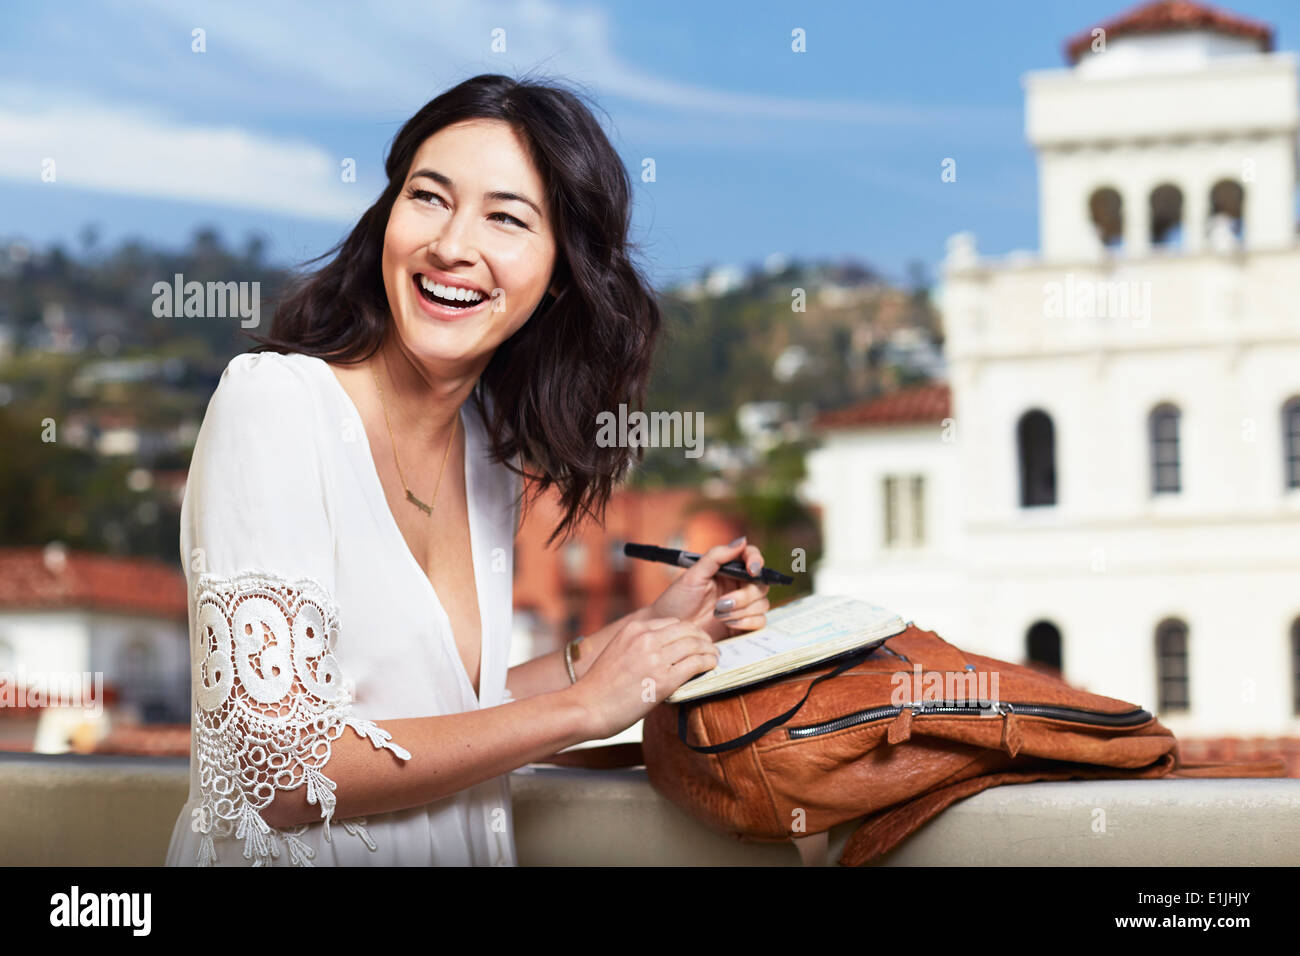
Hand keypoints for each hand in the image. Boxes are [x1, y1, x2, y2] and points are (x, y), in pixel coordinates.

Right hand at [569, 615, 718, 738]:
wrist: (586, 707)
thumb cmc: (600, 687)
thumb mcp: (618, 652)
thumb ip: (640, 646)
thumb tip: (666, 652)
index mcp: (634, 629)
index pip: (672, 622)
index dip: (688, 631)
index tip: (695, 640)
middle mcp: (645, 638)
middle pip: (687, 629)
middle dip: (703, 638)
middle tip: (710, 647)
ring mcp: (655, 658)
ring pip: (695, 644)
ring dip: (709, 650)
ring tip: (714, 657)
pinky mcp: (663, 679)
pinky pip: (696, 663)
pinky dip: (708, 663)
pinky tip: (712, 666)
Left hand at [648, 536, 771, 641]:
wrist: (671, 630)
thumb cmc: (677, 600)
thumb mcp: (694, 575)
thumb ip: (717, 556)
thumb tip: (742, 540)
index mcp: (727, 570)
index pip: (751, 557)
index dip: (756, 560)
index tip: (752, 569)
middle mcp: (737, 586)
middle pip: (760, 584)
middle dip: (744, 595)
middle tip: (721, 604)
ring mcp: (742, 606)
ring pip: (762, 603)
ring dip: (741, 610)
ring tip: (718, 615)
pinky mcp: (743, 624)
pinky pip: (760, 621)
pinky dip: (746, 622)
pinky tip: (727, 623)